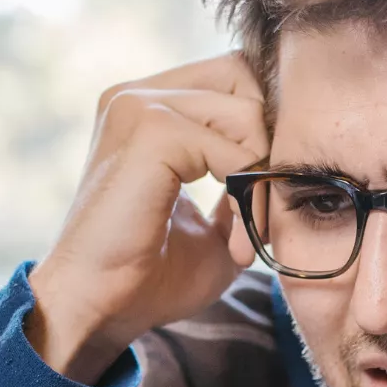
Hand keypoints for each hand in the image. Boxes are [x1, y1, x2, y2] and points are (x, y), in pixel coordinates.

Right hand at [26, 54, 267, 383]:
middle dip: (269, 143)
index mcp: (147, 105)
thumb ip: (245, 178)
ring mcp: (139, 106)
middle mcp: (137, 95)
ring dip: (261, 180)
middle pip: (246, 77)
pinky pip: (234, 151)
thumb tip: (288, 156)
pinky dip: (247, 199)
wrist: (99, 310)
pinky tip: (234, 244)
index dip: (266, 127)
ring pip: (247, 114)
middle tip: (263, 210)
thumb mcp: (215, 219)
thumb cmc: (150, 274)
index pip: (235, 76)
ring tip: (248, 235)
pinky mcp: (150, 131)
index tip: (264, 194)